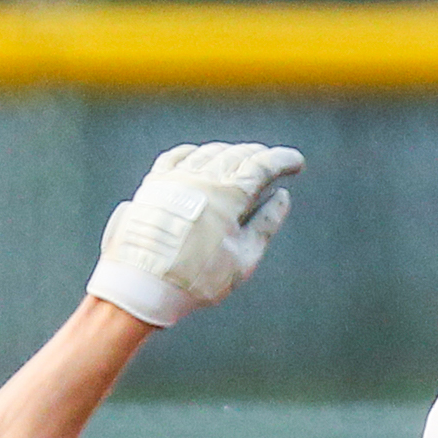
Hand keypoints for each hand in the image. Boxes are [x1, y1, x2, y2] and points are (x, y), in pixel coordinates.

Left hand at [85, 142, 304, 327]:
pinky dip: (196, 153)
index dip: (283, 160)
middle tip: (272, 160)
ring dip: (230, 152)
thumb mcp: (243, 258)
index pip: (262, 165)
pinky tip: (201, 157)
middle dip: (259, 155)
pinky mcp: (153, 185)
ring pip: (209, 152)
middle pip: (237, 154)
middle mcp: (201, 178)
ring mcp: (174, 178)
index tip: (297, 163)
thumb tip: (282, 196)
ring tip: (242, 159)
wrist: (141, 285)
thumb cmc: (197, 278)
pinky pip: (177, 157)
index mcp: (228, 195)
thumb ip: (266, 223)